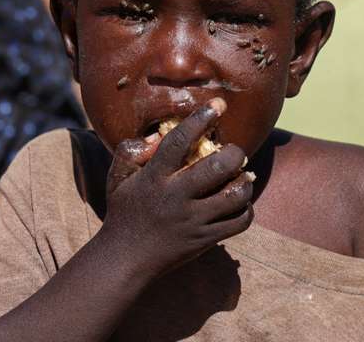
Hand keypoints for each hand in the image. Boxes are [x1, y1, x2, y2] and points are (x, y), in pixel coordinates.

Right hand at [100, 100, 254, 277]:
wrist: (126, 259)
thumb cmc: (124, 211)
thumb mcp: (117, 178)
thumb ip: (131, 150)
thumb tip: (157, 135)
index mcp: (154, 178)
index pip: (179, 142)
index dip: (200, 120)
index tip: (218, 105)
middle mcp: (175, 198)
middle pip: (217, 168)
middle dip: (234, 153)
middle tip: (233, 152)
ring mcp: (193, 221)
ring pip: (235, 196)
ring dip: (244, 181)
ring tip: (240, 176)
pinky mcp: (205, 240)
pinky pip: (239, 221)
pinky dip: (246, 208)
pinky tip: (238, 201)